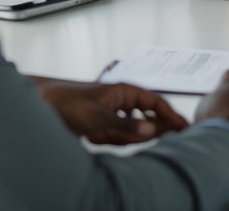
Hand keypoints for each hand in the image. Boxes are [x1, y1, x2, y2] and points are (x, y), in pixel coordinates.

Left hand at [35, 77, 187, 144]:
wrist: (42, 105)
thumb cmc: (69, 104)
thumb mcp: (99, 118)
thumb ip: (126, 125)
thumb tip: (152, 130)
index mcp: (125, 90)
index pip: (156, 102)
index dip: (172, 116)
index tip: (186, 127)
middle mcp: (122, 98)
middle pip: (146, 116)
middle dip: (145, 129)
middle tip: (154, 138)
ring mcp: (113, 109)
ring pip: (130, 127)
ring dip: (119, 135)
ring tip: (102, 134)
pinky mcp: (104, 119)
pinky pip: (116, 132)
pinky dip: (110, 138)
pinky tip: (98, 136)